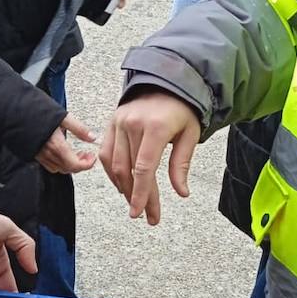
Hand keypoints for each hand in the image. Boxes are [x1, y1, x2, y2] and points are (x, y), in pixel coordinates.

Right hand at [36, 113, 98, 174]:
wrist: (14, 112)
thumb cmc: (35, 111)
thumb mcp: (62, 117)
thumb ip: (79, 129)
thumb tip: (92, 137)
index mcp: (57, 146)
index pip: (76, 165)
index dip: (87, 164)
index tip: (92, 157)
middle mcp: (47, 154)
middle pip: (68, 169)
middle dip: (81, 164)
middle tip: (86, 154)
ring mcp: (39, 156)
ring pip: (59, 169)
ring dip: (70, 165)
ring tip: (75, 153)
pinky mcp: (34, 154)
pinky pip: (49, 165)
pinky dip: (59, 163)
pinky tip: (61, 152)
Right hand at [99, 91, 200, 224]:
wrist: (166, 82)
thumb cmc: (182, 110)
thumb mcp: (190, 135)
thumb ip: (181, 164)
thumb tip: (181, 192)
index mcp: (155, 127)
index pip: (144, 169)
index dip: (142, 194)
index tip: (141, 213)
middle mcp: (132, 124)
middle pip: (129, 171)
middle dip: (137, 197)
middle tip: (146, 215)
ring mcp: (118, 123)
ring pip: (114, 165)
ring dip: (123, 188)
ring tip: (135, 202)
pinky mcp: (111, 123)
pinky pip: (106, 153)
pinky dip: (112, 172)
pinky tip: (122, 185)